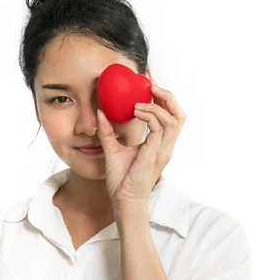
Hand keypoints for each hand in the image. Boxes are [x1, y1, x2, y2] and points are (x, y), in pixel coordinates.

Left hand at [97, 79, 186, 208]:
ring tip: (139, 101)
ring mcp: (164, 149)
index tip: (148, 79)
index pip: (168, 114)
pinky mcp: (157, 153)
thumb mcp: (113, 149)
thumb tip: (100, 112)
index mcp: (159, 143)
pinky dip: (150, 115)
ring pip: (175, 118)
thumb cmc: (121, 180)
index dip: (162, 95)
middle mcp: (165, 144)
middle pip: (179, 113)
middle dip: (167, 94)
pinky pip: (161, 127)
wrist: (123, 200)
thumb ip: (108, 131)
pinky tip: (136, 112)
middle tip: (150, 82)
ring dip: (157, 105)